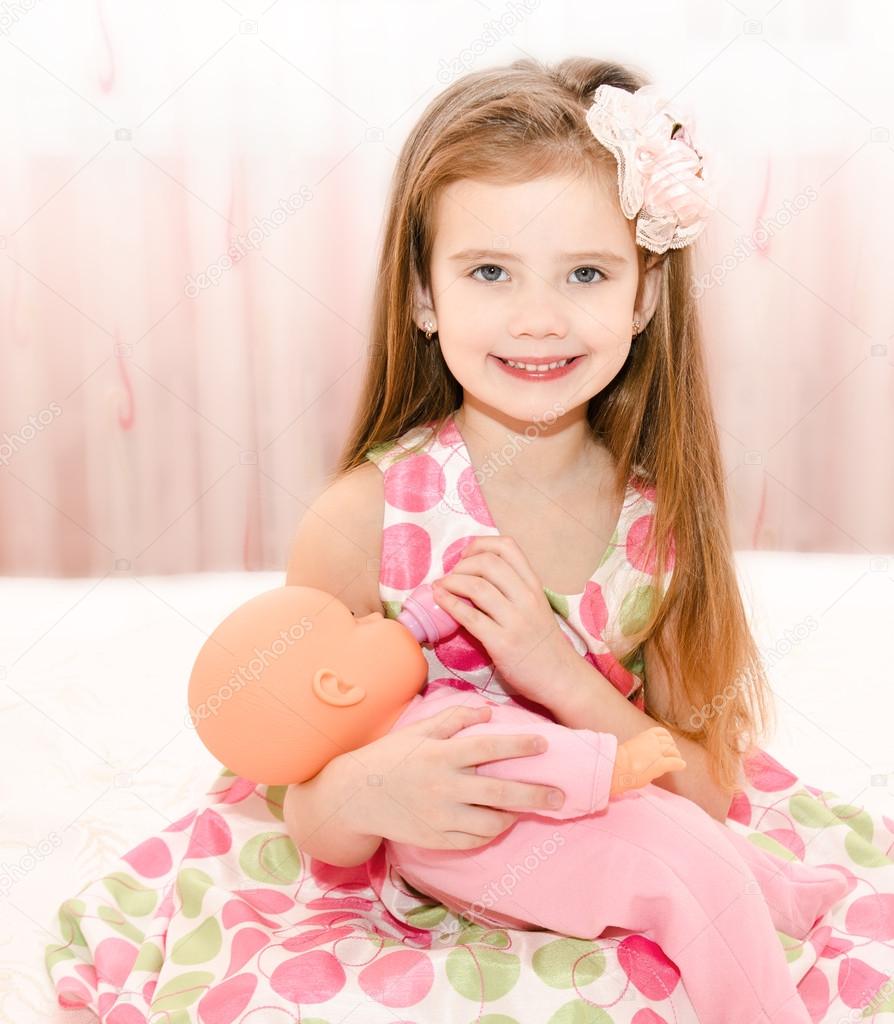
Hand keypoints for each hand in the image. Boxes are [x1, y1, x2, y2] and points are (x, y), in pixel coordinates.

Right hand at [336, 703, 564, 849]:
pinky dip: (489, 833)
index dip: (520, 746)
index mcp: (441, 755)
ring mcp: (440, 817)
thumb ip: (454, 719)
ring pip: (490, 823)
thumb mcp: (419, 730)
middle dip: (535, 795)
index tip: (545, 745)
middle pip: (500, 792)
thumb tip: (488, 711)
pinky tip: (498, 823)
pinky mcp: (435, 840)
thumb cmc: (390, 757)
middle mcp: (444, 787)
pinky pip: (472, 841)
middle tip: (560, 797)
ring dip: (512, 816)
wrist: (355, 796)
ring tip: (526, 810)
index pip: (489, 748)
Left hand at [431, 535, 575, 705]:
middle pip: (488, 562)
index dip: (480, 545)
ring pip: (476, 587)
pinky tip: (440, 600)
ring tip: (441, 587)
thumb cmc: (543, 643)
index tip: (466, 557)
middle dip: (462, 565)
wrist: (560, 678)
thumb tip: (474, 574)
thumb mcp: (535, 606)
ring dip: (451, 582)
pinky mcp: (502, 643)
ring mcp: (515, 620)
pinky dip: (449, 604)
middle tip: (452, 577)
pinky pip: (469, 617)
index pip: (507, 546)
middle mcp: (526, 598)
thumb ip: (513, 589)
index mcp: (534, 585)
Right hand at [610, 726, 685, 796]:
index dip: (667, 738)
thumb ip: (642, 747)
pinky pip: (675, 762)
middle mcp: (653, 742)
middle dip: (672, 748)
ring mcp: (658, 753)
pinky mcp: (661, 764)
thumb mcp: (632, 747)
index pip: (662, 732)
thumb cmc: (620, 760)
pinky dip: (680, 764)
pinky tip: (681, 766)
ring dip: (677, 756)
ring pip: (674, 751)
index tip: (668, 743)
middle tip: (672, 756)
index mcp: (645, 736)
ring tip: (677, 762)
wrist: (617, 767)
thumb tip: (647, 755)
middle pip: (670, 742)